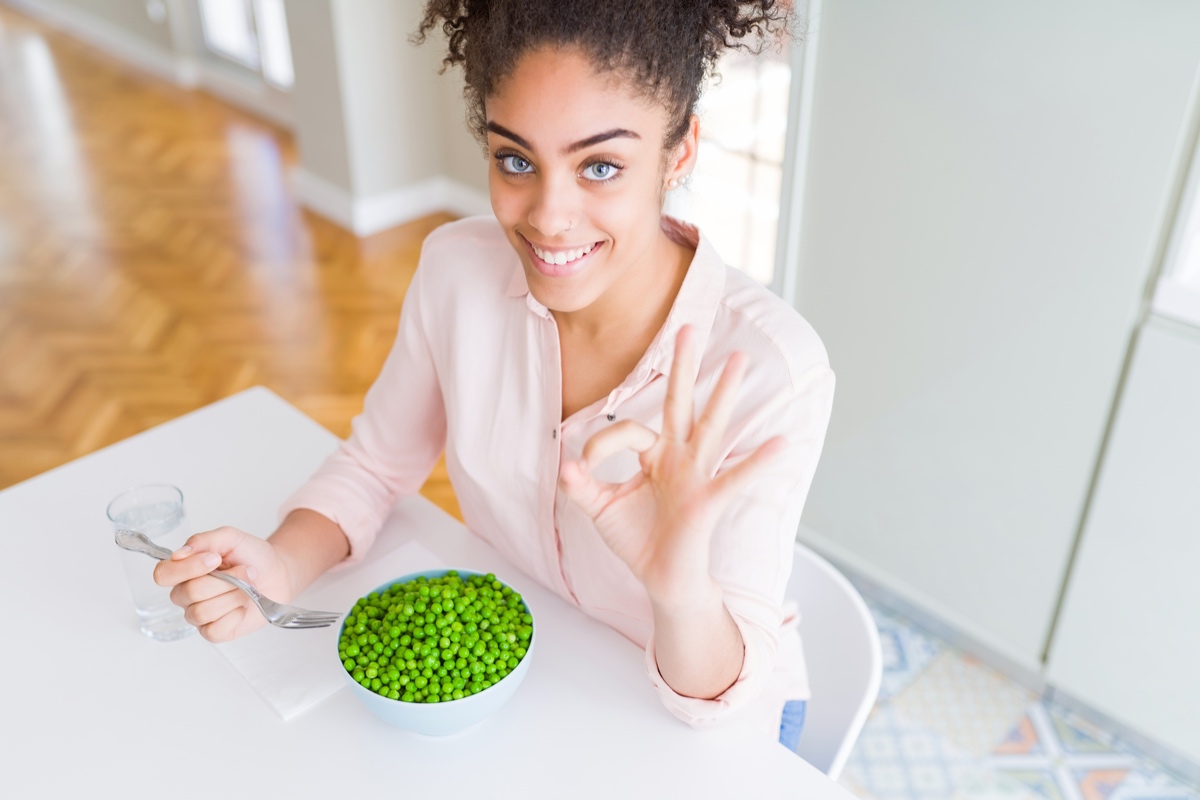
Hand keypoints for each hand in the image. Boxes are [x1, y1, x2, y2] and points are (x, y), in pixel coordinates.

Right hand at [153, 526, 294, 642]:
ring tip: (247, 588)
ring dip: (233, 596)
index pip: (163, 574)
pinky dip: (235, 616)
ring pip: (202, 612)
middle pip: (189, 593)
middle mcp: (186, 594)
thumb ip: (204, 541)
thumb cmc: (252, 556)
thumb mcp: (231, 538)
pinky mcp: (214, 632)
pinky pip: (214, 630)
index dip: (187, 568)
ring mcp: (198, 615)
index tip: (216, 558)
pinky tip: (242, 606)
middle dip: (225, 581)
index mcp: (184, 570)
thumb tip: (179, 553)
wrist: (278, 574)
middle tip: (245, 571)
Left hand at [558, 324, 785, 606]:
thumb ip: (580, 486)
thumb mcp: (600, 509)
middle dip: (683, 365)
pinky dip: (758, 462)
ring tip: (739, 359)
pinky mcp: (709, 499)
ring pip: (710, 425)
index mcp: (654, 455)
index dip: (599, 443)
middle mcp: (678, 457)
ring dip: (723, 391)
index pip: (627, 429)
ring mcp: (697, 475)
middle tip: (690, 326)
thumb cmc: (637, 540)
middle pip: (680, 402)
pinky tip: (782, 443)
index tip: (580, 468)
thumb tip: (563, 465)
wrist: (661, 579)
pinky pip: (735, 477)